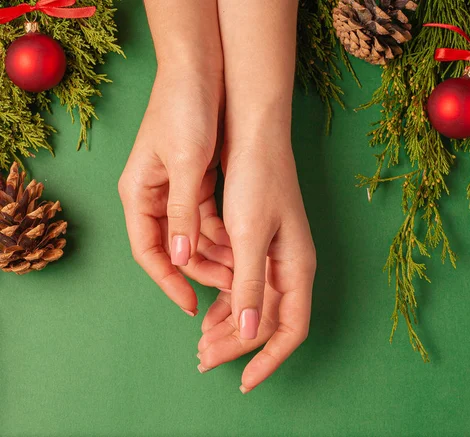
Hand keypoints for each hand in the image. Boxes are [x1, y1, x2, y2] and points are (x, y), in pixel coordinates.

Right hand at [118, 67, 232, 315]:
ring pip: (192, 236)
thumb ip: (182, 211)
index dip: (169, 282)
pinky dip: (222, 232)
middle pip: (174, 249)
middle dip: (199, 270)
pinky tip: (243, 244)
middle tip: (229, 288)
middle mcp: (153, 196)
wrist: (200, 69)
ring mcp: (174, 189)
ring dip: (215, 254)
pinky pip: (205, 218)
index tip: (191, 305)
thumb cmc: (185, 110)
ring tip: (242, 270)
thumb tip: (180, 258)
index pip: (149, 253)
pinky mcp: (193, 181)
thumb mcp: (184, 162)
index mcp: (138, 194)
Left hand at [197, 144, 315, 392]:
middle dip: (237, 344)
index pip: (289, 329)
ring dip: (228, 324)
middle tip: (203, 360)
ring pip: (254, 304)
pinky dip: (225, 299)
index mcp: (295, 268)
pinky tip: (206, 308)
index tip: (244, 382)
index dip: (268, 359)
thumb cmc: (256, 179)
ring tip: (200, 342)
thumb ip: (250, 284)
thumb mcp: (249, 234)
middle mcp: (289, 266)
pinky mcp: (259, 242)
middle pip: (267, 320)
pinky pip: (244, 283)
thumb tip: (246, 330)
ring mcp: (275, 254)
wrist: (253, 131)